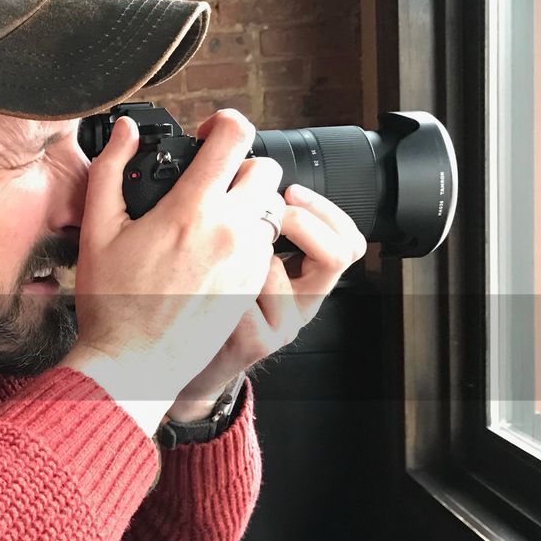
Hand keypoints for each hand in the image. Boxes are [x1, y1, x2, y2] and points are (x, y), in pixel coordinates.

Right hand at [62, 109, 283, 435]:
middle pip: (264, 168)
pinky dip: (250, 237)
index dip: (224, 122)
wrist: (136, 362)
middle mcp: (230, 230)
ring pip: (271, 206)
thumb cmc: (112, 303)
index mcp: (192, 209)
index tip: (209, 131)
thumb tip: (126, 132)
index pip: (235, 137)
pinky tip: (215, 250)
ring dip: (250, 202)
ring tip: (214, 216)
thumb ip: (108, 171)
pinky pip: (266, 243)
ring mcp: (247, 259)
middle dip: (239, 165)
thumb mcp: (97, 230)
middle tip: (211, 180)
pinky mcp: (252, 284)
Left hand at [165, 181, 368, 420]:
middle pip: (339, 253)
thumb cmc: (213, 307)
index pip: (349, 241)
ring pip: (279, 270)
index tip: (292, 191)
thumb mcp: (246, 265)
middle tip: (267, 213)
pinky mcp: (255, 343)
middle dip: (301, 221)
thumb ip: (261, 231)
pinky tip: (201, 289)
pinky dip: (216, 283)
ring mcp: (283, 326)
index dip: (328, 211)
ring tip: (221, 260)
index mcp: (307, 280)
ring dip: (245, 253)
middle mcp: (303, 304)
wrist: (190, 363)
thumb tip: (255, 178)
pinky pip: (241, 296)